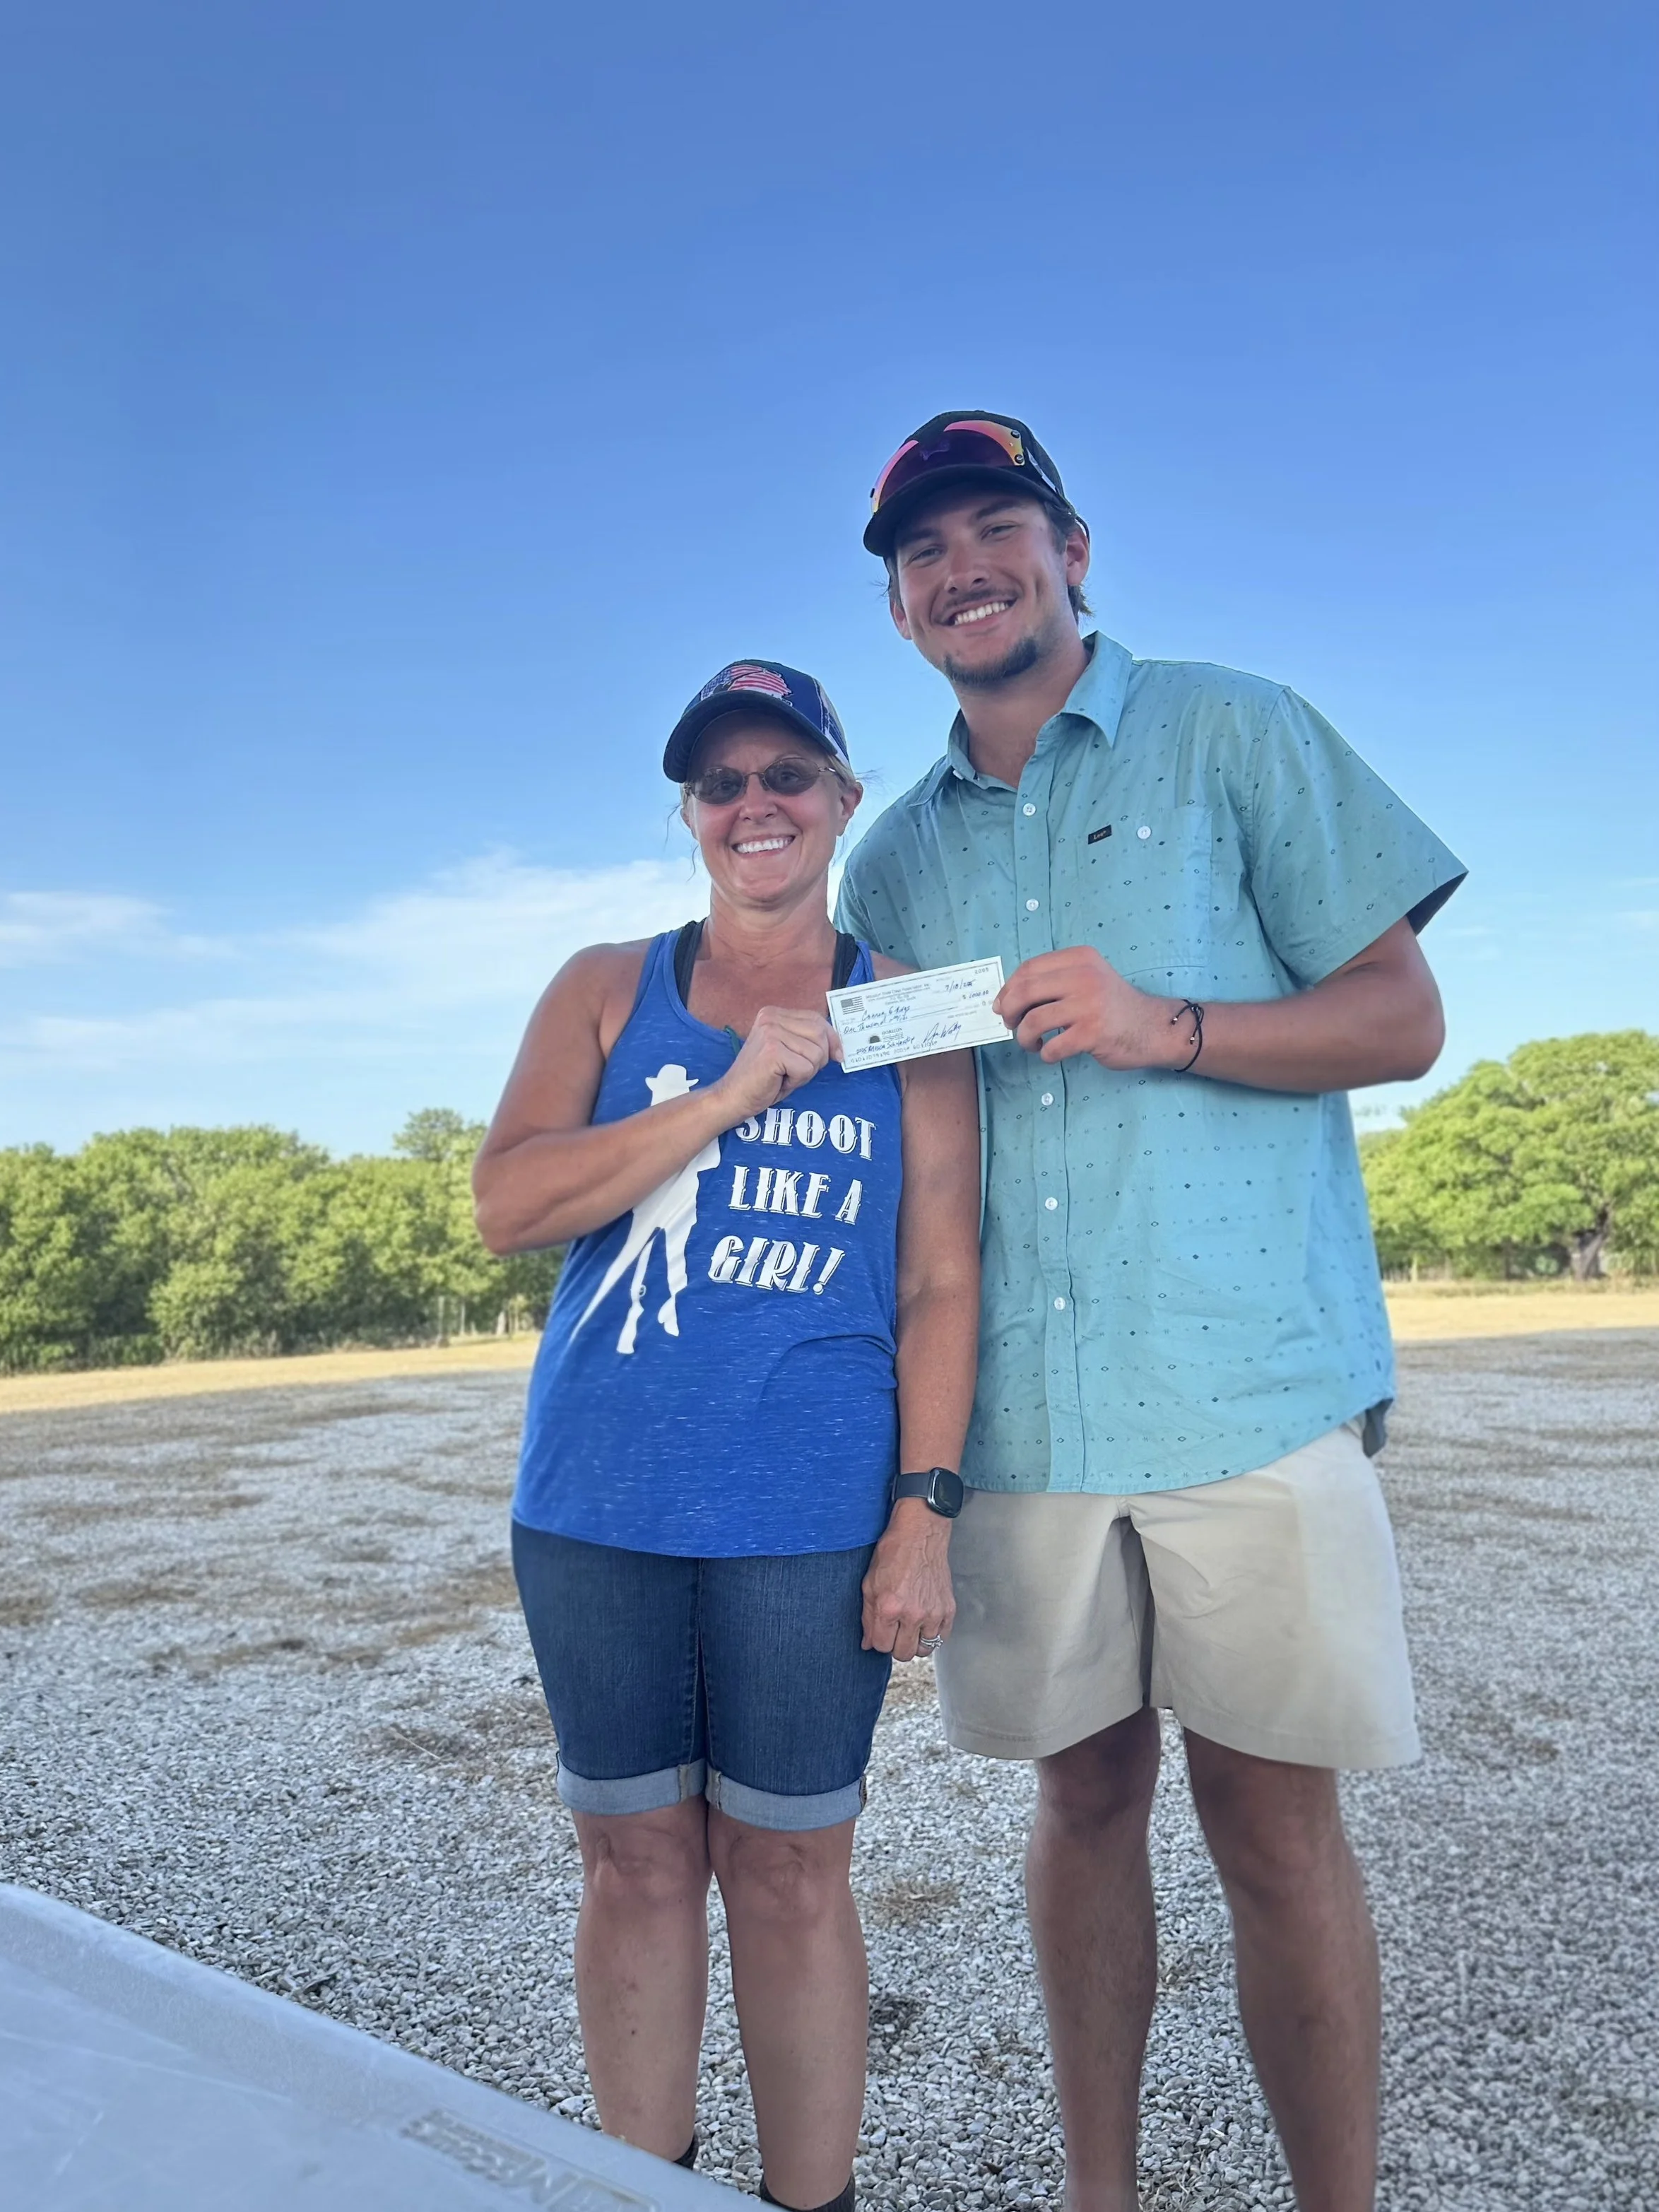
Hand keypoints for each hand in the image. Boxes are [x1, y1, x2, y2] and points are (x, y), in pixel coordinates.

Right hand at [715, 1006, 841, 1119]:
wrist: (734, 1097)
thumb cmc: (763, 1078)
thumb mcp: (789, 1052)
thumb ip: (808, 1041)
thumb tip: (839, 1048)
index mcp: (774, 1014)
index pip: (817, 1019)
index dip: (831, 1039)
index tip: (837, 1055)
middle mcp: (771, 1018)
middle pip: (820, 1034)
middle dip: (818, 1058)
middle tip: (797, 1070)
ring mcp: (771, 1033)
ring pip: (816, 1053)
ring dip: (806, 1072)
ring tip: (784, 1075)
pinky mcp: (772, 1052)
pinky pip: (806, 1068)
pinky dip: (797, 1081)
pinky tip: (779, 1081)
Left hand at [861, 1503, 954, 1661]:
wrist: (920, 1534)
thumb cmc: (893, 1554)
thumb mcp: (870, 1584)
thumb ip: (867, 1617)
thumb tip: (868, 1644)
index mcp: (889, 1608)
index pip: (881, 1646)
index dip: (878, 1640)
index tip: (880, 1631)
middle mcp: (913, 1614)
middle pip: (903, 1653)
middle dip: (895, 1645)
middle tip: (894, 1630)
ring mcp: (934, 1613)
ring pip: (923, 1649)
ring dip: (915, 1642)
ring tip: (910, 1627)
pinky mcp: (949, 1609)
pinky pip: (941, 1637)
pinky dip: (932, 1634)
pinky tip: (925, 1621)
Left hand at [995, 947, 1183, 1069]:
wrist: (1154, 1028)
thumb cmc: (1113, 1006)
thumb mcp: (1088, 979)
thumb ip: (1054, 982)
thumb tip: (1006, 999)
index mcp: (1080, 959)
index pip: (1029, 968)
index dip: (1008, 989)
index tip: (1002, 1005)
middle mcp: (1084, 977)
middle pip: (1025, 991)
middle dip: (1010, 1012)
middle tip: (1011, 1025)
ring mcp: (1089, 1005)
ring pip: (1033, 1021)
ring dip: (1024, 1037)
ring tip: (1032, 1043)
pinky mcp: (1093, 1033)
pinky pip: (1053, 1047)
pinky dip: (1046, 1054)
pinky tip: (1051, 1053)